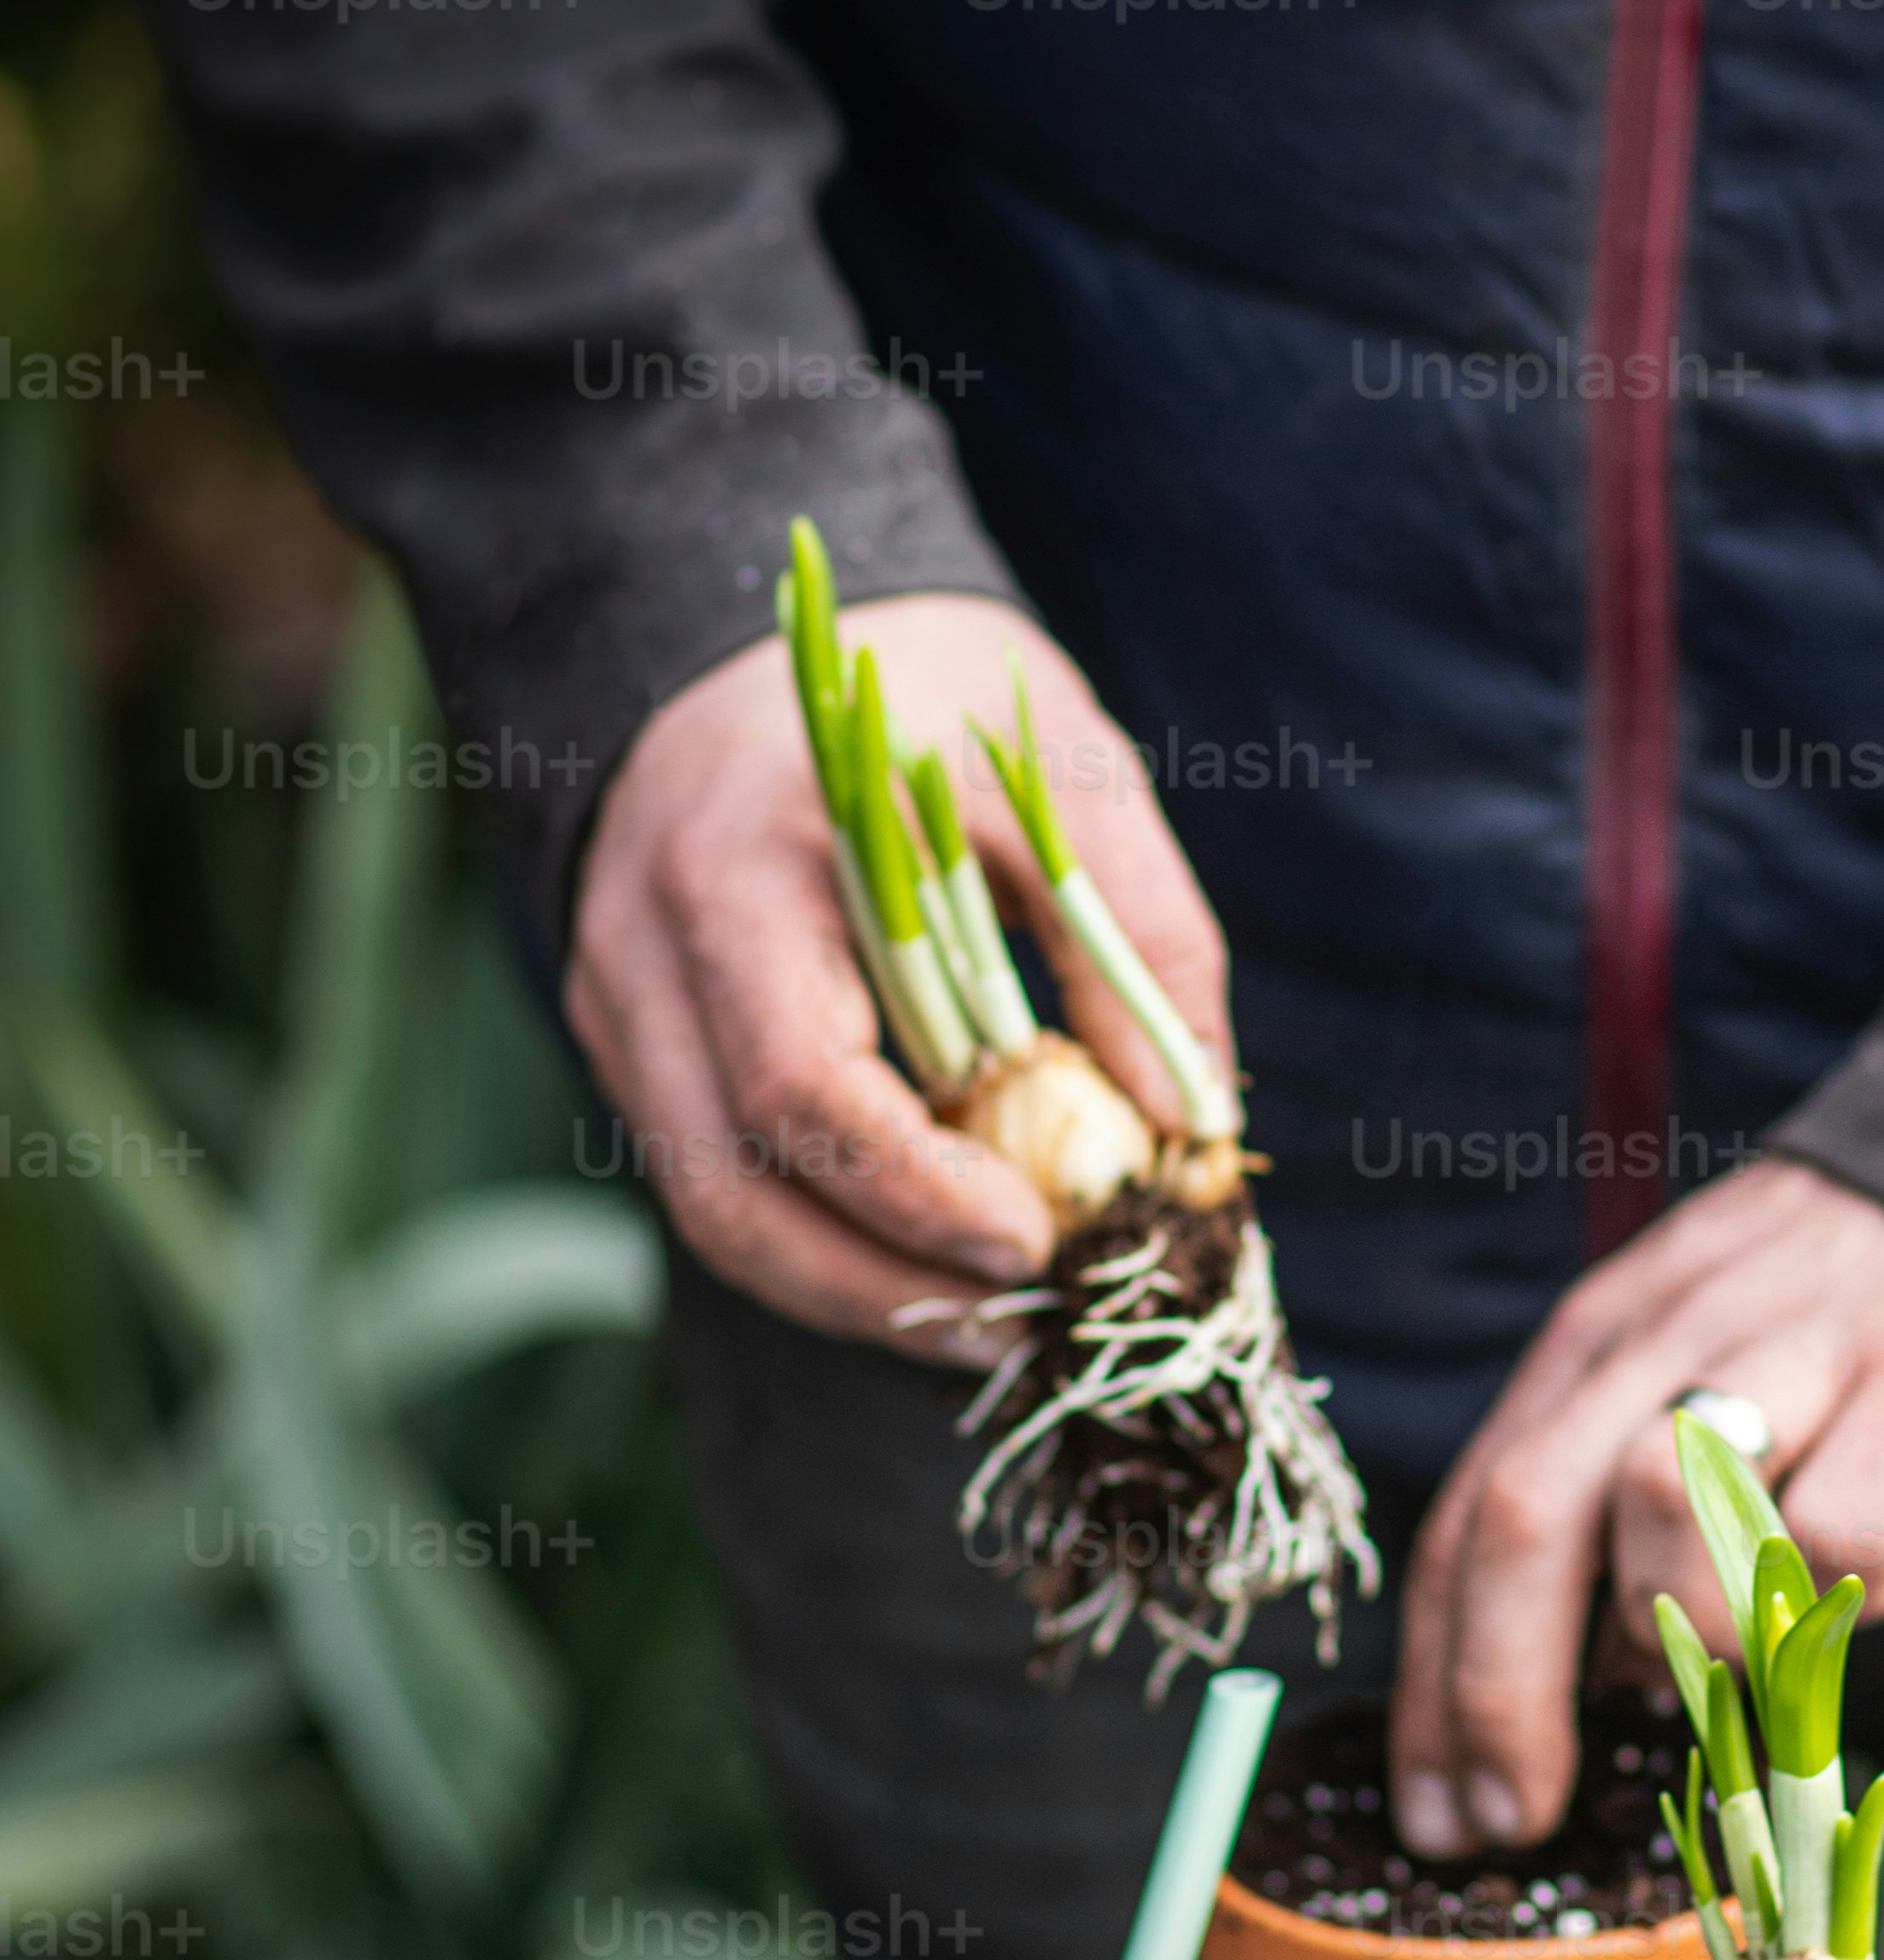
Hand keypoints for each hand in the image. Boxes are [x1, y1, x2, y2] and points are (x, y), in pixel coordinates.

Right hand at [569, 594, 1232, 1354]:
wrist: (764, 630)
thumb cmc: (926, 690)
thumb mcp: (1055, 765)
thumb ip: (1134, 929)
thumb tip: (1192, 1118)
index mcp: (738, 868)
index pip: (800, 1085)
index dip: (916, 1194)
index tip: (1036, 1245)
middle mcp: (643, 951)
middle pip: (728, 1191)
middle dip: (880, 1290)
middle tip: (1019, 1329)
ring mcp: (615, 1003)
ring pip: (705, 1211)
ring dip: (848, 1293)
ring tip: (984, 1327)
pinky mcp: (630, 1038)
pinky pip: (710, 1175)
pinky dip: (817, 1240)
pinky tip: (920, 1263)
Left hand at [1390, 1158, 1883, 1855]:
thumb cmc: (1847, 1313)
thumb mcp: (1696, 1361)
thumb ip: (1618, 1492)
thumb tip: (1563, 1684)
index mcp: (1600, 1340)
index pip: (1472, 1514)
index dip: (1436, 1677)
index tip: (1430, 1807)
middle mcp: (1672, 1333)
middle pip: (1531, 1515)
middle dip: (1499, 1693)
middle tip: (1507, 1821)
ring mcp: (1799, 1351)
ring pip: (1663, 1500)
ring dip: (1665, 1634)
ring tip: (1707, 1684)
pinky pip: (1844, 1532)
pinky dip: (1839, 1604)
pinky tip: (1867, 1601)